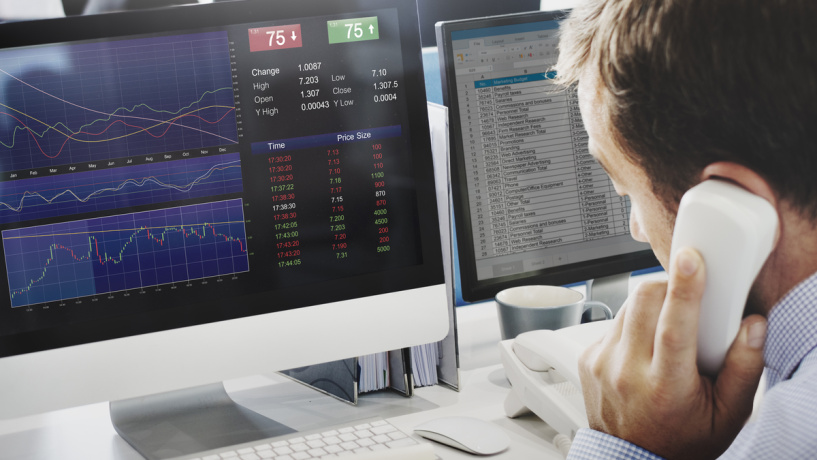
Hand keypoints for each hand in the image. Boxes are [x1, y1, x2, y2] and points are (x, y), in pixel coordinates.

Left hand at [579, 248, 766, 458]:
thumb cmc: (680, 439)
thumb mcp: (727, 415)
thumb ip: (744, 369)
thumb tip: (751, 326)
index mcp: (666, 386)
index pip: (673, 326)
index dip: (684, 288)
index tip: (691, 260)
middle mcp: (627, 372)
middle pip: (643, 301)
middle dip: (668, 285)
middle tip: (685, 296)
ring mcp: (602, 363)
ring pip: (626, 306)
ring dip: (650, 306)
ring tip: (666, 331)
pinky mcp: (588, 358)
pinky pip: (612, 322)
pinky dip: (632, 324)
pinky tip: (644, 347)